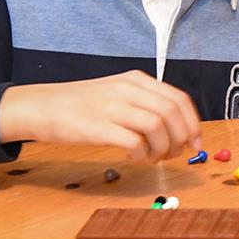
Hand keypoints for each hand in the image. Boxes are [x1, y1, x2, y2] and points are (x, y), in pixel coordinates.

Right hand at [0, 70, 202, 162]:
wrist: (42, 106)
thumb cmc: (82, 105)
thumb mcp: (117, 93)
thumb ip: (144, 104)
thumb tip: (177, 128)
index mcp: (136, 80)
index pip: (179, 99)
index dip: (193, 124)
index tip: (196, 143)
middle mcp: (128, 89)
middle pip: (172, 113)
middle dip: (181, 138)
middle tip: (174, 154)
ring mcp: (112, 107)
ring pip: (157, 127)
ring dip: (162, 149)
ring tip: (152, 157)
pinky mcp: (98, 127)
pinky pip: (134, 142)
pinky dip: (141, 155)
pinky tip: (133, 158)